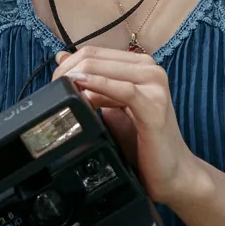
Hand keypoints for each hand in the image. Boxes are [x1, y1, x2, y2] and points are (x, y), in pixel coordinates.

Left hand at [51, 47, 207, 209]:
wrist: (172, 173)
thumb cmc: (142, 144)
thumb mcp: (111, 107)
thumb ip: (92, 84)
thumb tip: (62, 58)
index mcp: (139, 66)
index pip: (94, 52)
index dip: (68, 65)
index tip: (54, 84)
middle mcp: (150, 69)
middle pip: (95, 57)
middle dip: (67, 72)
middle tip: (53, 91)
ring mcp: (155, 85)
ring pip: (104, 68)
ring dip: (77, 78)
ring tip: (62, 95)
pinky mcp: (154, 105)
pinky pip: (122, 90)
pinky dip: (98, 87)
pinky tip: (82, 91)